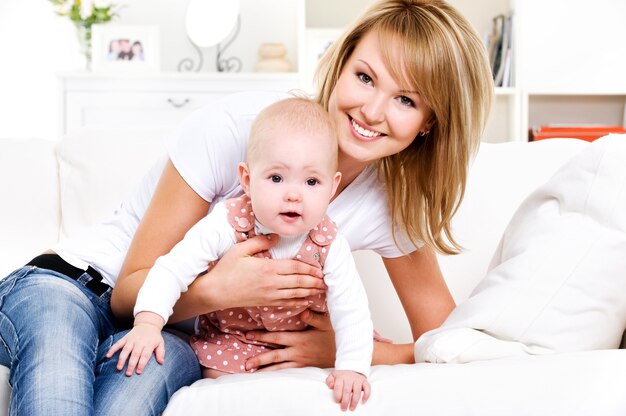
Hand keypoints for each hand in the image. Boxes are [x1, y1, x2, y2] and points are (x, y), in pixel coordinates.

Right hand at [105, 312, 164, 375]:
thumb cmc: (154, 337)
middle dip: (131, 364)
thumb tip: (161, 362)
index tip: (138, 372)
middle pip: (135, 354)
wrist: (147, 324)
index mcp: (148, 344)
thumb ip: (161, 352)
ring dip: (122, 359)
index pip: (145, 355)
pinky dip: (112, 349)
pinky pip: (118, 343)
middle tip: (128, 374)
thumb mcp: (160, 343)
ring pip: (125, 350)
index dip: (141, 364)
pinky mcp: (125, 338)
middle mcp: (139, 342)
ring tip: (119, 368)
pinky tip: (107, 356)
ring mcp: (131, 340)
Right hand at [206, 235, 326, 309]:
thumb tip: (277, 236)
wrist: (216, 292)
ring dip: (310, 292)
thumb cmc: (226, 269)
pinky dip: (298, 303)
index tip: (319, 268)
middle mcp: (271, 283)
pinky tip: (306, 301)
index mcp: (267, 268)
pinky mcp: (265, 303)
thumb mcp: (241, 250)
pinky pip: (286, 303)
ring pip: (295, 294)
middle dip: (314, 281)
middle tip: (325, 280)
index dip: (309, 268)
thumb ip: (260, 242)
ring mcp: (269, 295)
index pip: (294, 267)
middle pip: (299, 282)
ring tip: (320, 290)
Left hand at [244, 310, 335, 370]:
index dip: (262, 337)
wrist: (343, 353)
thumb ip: (313, 317)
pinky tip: (266, 375)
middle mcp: (297, 352)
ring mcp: (299, 361)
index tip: (249, 335)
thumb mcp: (326, 324)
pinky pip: (286, 371)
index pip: (277, 338)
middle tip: (246, 363)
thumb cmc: (333, 336)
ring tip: (251, 371)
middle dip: (259, 358)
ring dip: (264, 369)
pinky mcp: (302, 367)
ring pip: (279, 367)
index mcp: (300, 340)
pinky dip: (275, 373)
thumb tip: (302, 311)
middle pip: (274, 356)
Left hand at [326, 370, 370, 410]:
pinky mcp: (365, 381)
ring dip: (354, 401)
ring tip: (352, 408)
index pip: (338, 386)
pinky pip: (367, 388)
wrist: (352, 369)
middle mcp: (350, 378)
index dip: (337, 395)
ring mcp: (358, 379)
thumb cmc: (341, 376)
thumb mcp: (333, 376)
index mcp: (341, 377)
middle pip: (347, 390)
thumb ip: (329, 380)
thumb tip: (330, 386)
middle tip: (344, 408)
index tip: (337, 401)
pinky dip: (366, 395)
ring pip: (357, 391)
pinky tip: (363, 402)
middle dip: (345, 401)